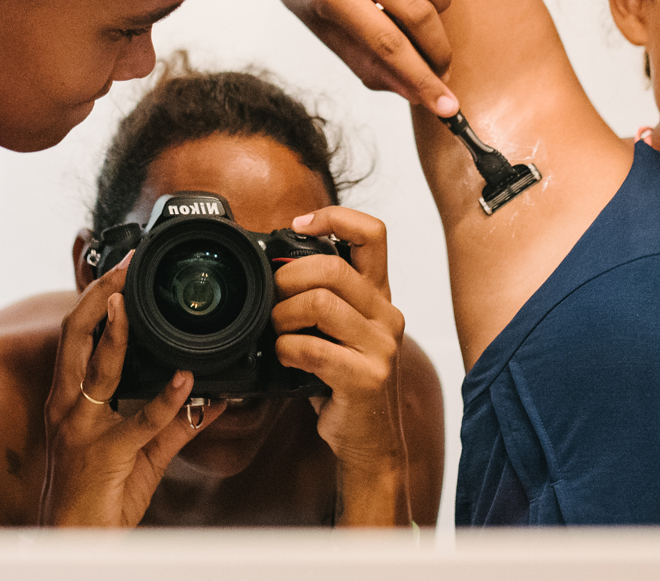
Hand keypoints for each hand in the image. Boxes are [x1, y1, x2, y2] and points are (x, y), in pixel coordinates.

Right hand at [39, 259, 222, 526]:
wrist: (77, 541)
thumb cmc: (100, 496)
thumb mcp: (140, 451)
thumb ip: (174, 422)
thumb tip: (213, 397)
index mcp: (68, 400)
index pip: (74, 337)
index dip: (93, 300)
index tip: (119, 271)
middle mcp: (68, 407)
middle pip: (74, 336)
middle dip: (99, 296)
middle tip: (123, 267)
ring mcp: (82, 429)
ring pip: (98, 368)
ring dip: (118, 331)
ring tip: (132, 298)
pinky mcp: (105, 454)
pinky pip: (140, 421)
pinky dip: (167, 398)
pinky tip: (185, 379)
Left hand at [261, 0, 458, 116]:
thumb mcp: (331, 39)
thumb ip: (372, 67)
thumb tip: (418, 94)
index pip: (387, 44)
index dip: (421, 79)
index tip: (447, 107)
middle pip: (415, 12)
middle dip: (438, 51)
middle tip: (442, 71)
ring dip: (440, 5)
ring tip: (426, 21)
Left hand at [274, 208, 408, 525]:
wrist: (369, 441)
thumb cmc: (345, 383)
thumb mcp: (340, 332)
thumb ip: (322, 298)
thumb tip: (273, 269)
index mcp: (379, 296)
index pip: (373, 233)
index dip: (334, 217)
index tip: (299, 226)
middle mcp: (386, 315)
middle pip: (332, 268)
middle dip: (287, 278)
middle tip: (273, 298)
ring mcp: (381, 346)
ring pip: (320, 303)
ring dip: (282, 316)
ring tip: (276, 332)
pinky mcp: (367, 377)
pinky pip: (314, 348)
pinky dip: (287, 350)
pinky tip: (284, 358)